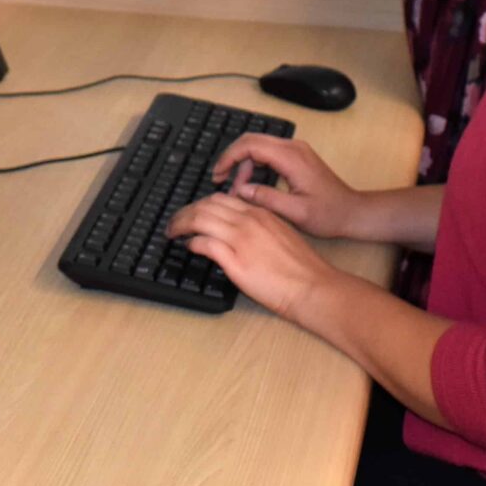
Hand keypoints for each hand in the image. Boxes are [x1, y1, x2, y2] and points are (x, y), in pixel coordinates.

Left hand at [166, 192, 339, 320]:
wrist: (312, 286)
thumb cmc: (302, 267)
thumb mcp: (281, 235)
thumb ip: (260, 228)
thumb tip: (239, 232)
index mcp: (261, 214)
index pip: (221, 199)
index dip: (201, 204)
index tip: (193, 212)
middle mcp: (249, 222)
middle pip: (206, 205)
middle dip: (185, 211)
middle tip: (175, 221)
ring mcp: (241, 240)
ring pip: (200, 220)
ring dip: (181, 224)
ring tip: (173, 231)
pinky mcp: (236, 261)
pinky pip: (205, 244)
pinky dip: (193, 242)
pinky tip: (189, 246)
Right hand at [211, 134, 363, 240]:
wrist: (352, 212)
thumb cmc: (329, 214)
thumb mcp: (296, 212)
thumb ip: (266, 199)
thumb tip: (241, 191)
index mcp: (292, 158)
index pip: (251, 145)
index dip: (229, 157)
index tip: (217, 174)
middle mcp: (293, 148)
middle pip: (252, 142)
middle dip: (232, 159)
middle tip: (219, 180)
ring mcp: (296, 151)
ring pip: (258, 148)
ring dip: (244, 166)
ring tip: (236, 191)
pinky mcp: (296, 158)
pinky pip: (268, 155)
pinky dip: (255, 167)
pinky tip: (251, 187)